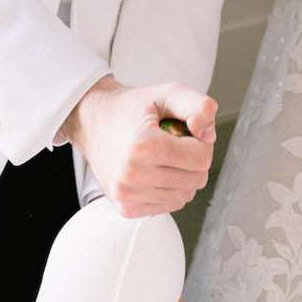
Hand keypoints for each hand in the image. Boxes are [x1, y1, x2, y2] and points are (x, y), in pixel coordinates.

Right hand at [63, 78, 216, 216]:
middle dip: (193, 160)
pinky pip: (168, 206)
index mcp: (144, 146)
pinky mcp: (126, 208)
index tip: (184, 132)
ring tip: (162, 156)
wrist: (93, 122)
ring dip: (182, 176)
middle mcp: (132, 175)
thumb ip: (198, 106)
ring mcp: (127, 195)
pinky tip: (154, 171)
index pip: (202, 158)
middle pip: (196, 180)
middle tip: (174, 143)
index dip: (200, 142)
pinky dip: (168, 190)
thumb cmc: (133, 108)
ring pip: (184, 196)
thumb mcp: (167, 93)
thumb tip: (208, 136)